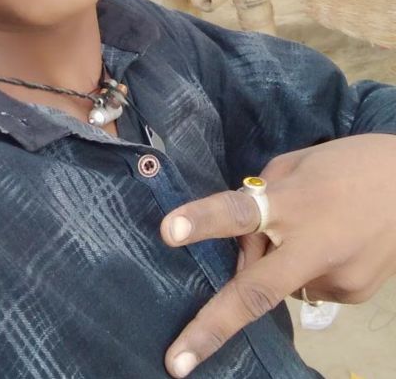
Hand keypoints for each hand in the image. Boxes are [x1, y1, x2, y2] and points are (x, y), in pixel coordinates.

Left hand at [160, 134, 395, 377]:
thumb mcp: (295, 165)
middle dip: (211, 329)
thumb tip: (242, 242)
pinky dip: (304, 268)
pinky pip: (308, 286)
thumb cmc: (347, 163)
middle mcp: (311, 247)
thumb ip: (261, 198)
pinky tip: (330, 242)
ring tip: (310, 228)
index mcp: (292, 202)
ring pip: (281, 283)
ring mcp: (335, 279)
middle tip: (175, 362)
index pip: (238, 210)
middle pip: (254, 290)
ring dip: (275, 263)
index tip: (167, 232)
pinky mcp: (353, 295)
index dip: (202, 221)